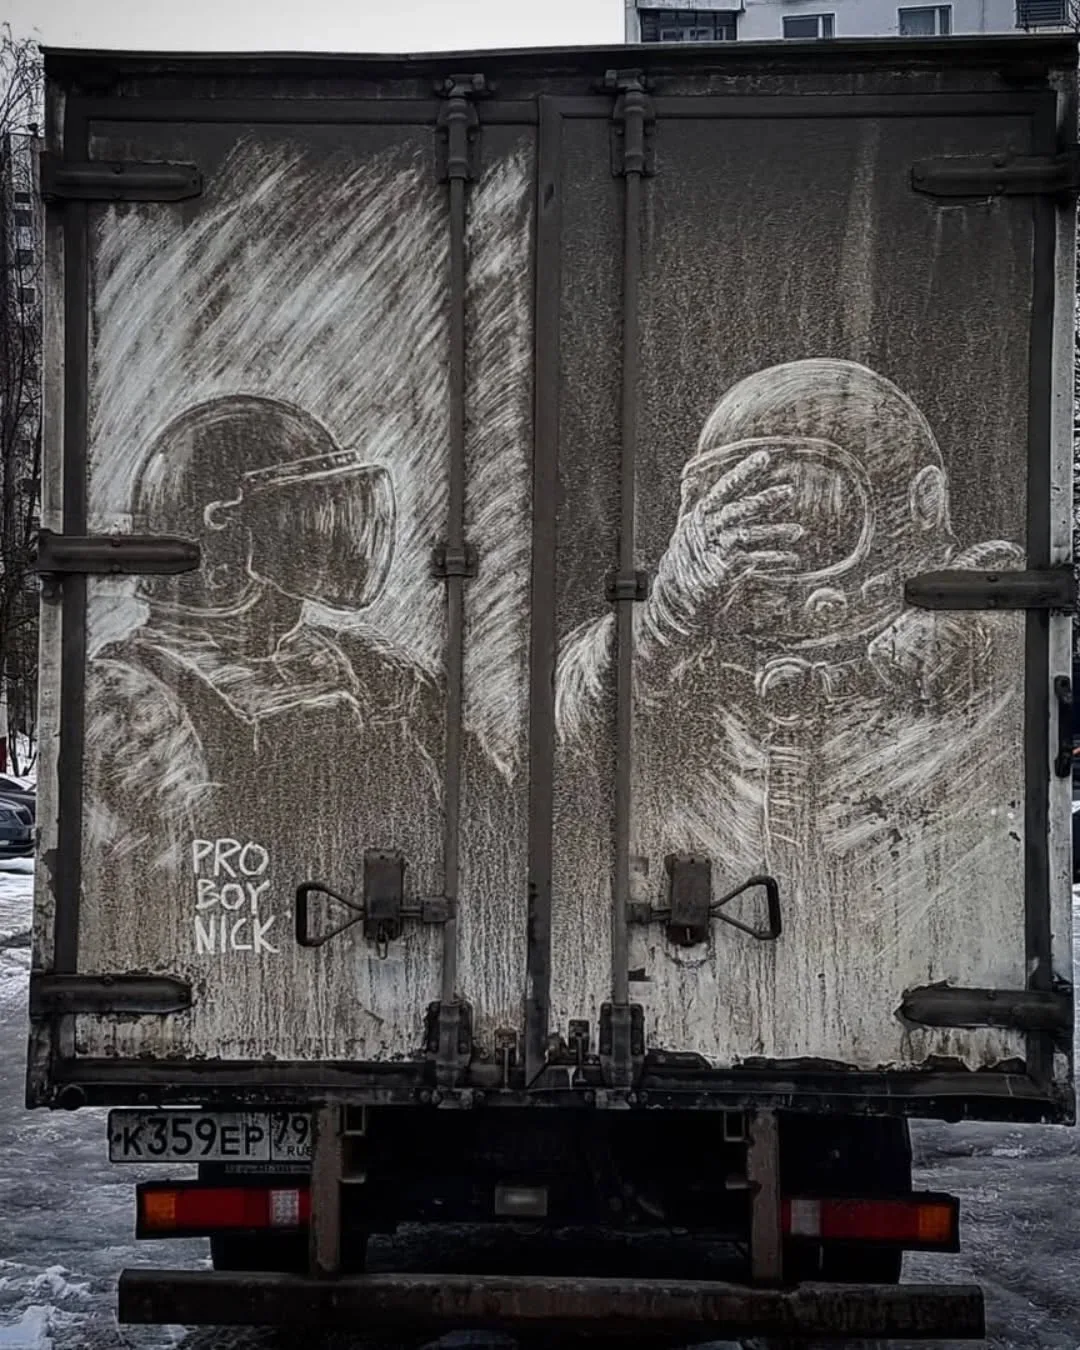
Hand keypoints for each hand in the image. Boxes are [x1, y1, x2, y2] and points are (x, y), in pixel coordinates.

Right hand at [646, 448, 803, 647]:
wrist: (676, 599)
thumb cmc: (686, 561)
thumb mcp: (688, 529)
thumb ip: (694, 504)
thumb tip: (693, 478)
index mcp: (701, 516)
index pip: (723, 489)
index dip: (743, 472)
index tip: (764, 457)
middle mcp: (707, 530)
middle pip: (738, 510)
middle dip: (764, 500)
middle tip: (788, 492)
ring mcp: (715, 551)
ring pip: (748, 535)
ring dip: (775, 532)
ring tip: (797, 532)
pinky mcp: (723, 572)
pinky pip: (754, 561)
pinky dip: (773, 559)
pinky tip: (791, 559)